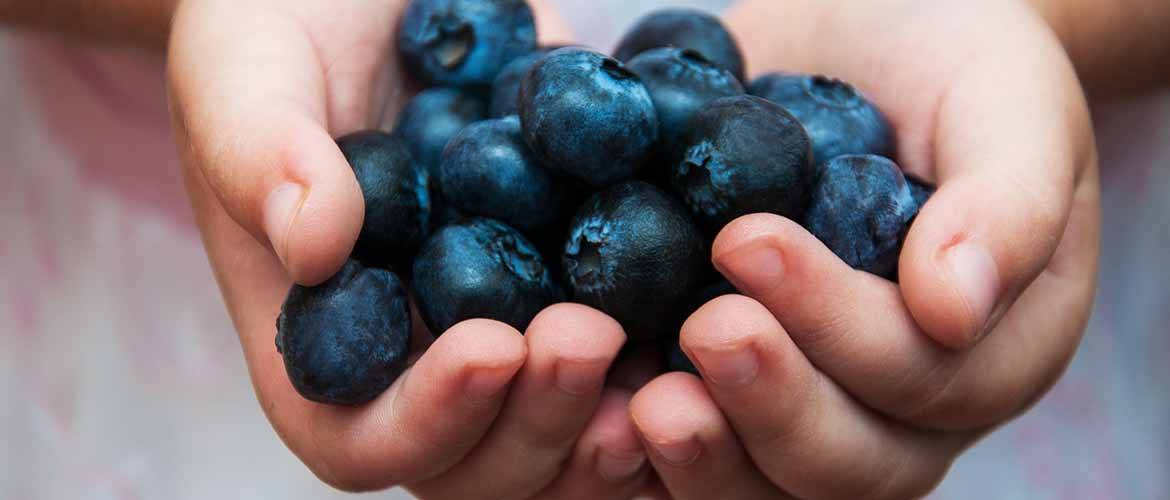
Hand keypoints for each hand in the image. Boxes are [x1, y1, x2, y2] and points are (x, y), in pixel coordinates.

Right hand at [167, 0, 648, 496]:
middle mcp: (418, 348)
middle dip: (541, 418)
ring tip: (679, 342)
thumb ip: (263, 157)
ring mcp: (503, 313)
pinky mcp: (571, 264)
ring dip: (622, 400)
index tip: (489, 346)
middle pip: (482, 455)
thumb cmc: (274, 23)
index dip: (426, 421)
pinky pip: (630, 327)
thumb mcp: (246, 71)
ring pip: (569, 415)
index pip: (357, 437)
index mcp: (320, 336)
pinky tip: (726, 292)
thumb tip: (314, 244)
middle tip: (590, 336)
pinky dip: (675, 329)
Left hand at [630, 0, 1099, 496]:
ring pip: (762, 481)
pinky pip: (690, 446)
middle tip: (704, 329)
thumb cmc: (955, 66)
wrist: (865, 46)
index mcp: (987, 351)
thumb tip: (953, 309)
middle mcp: (898, 406)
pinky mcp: (724, 387)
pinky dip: (640, 448)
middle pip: (842, 461)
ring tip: (643, 403)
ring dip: (704, 453)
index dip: (837, 325)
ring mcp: (807, 405)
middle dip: (771, 403)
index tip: (748, 241)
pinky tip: (597, 401)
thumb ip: (1008, 207)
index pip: (920, 377)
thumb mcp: (1008, 107)